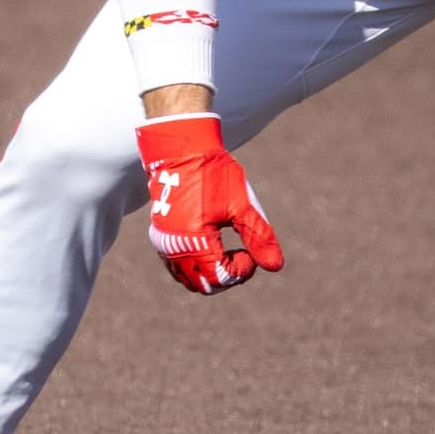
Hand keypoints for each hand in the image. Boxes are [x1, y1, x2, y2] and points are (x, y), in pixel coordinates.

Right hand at [137, 112, 281, 295]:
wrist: (182, 148)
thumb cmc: (214, 173)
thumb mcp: (242, 205)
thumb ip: (258, 238)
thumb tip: (276, 266)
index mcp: (195, 242)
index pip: (221, 277)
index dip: (242, 270)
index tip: (250, 251)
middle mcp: (174, 248)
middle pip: (203, 285)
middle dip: (226, 276)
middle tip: (242, 254)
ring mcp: (163, 242)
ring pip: (187, 278)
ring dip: (209, 272)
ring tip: (226, 248)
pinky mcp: (159, 234)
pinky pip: (176, 265)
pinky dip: (195, 264)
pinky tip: (210, 243)